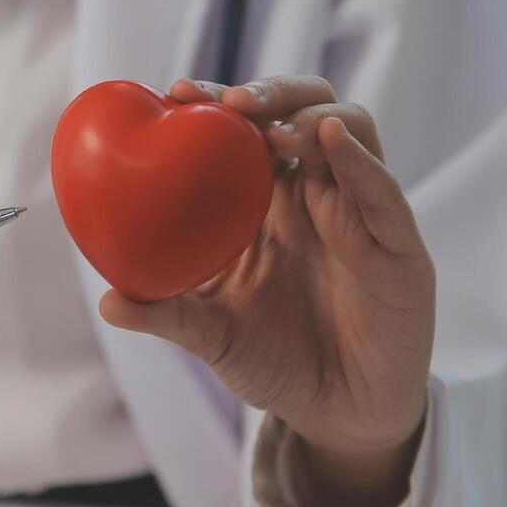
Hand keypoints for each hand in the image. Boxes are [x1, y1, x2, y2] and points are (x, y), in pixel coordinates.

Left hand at [99, 76, 434, 506]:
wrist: (339, 416)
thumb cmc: (276, 362)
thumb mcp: (211, 337)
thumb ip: (166, 314)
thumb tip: (107, 301)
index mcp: (267, 201)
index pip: (245, 130)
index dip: (216, 101)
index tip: (176, 91)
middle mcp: (315, 194)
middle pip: (302, 109)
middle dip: (268, 92)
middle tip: (227, 101)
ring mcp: (360, 213)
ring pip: (350, 130)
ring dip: (308, 116)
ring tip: (270, 127)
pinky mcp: (399, 245)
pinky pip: (382, 190)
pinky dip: (358, 159)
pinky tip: (330, 138)